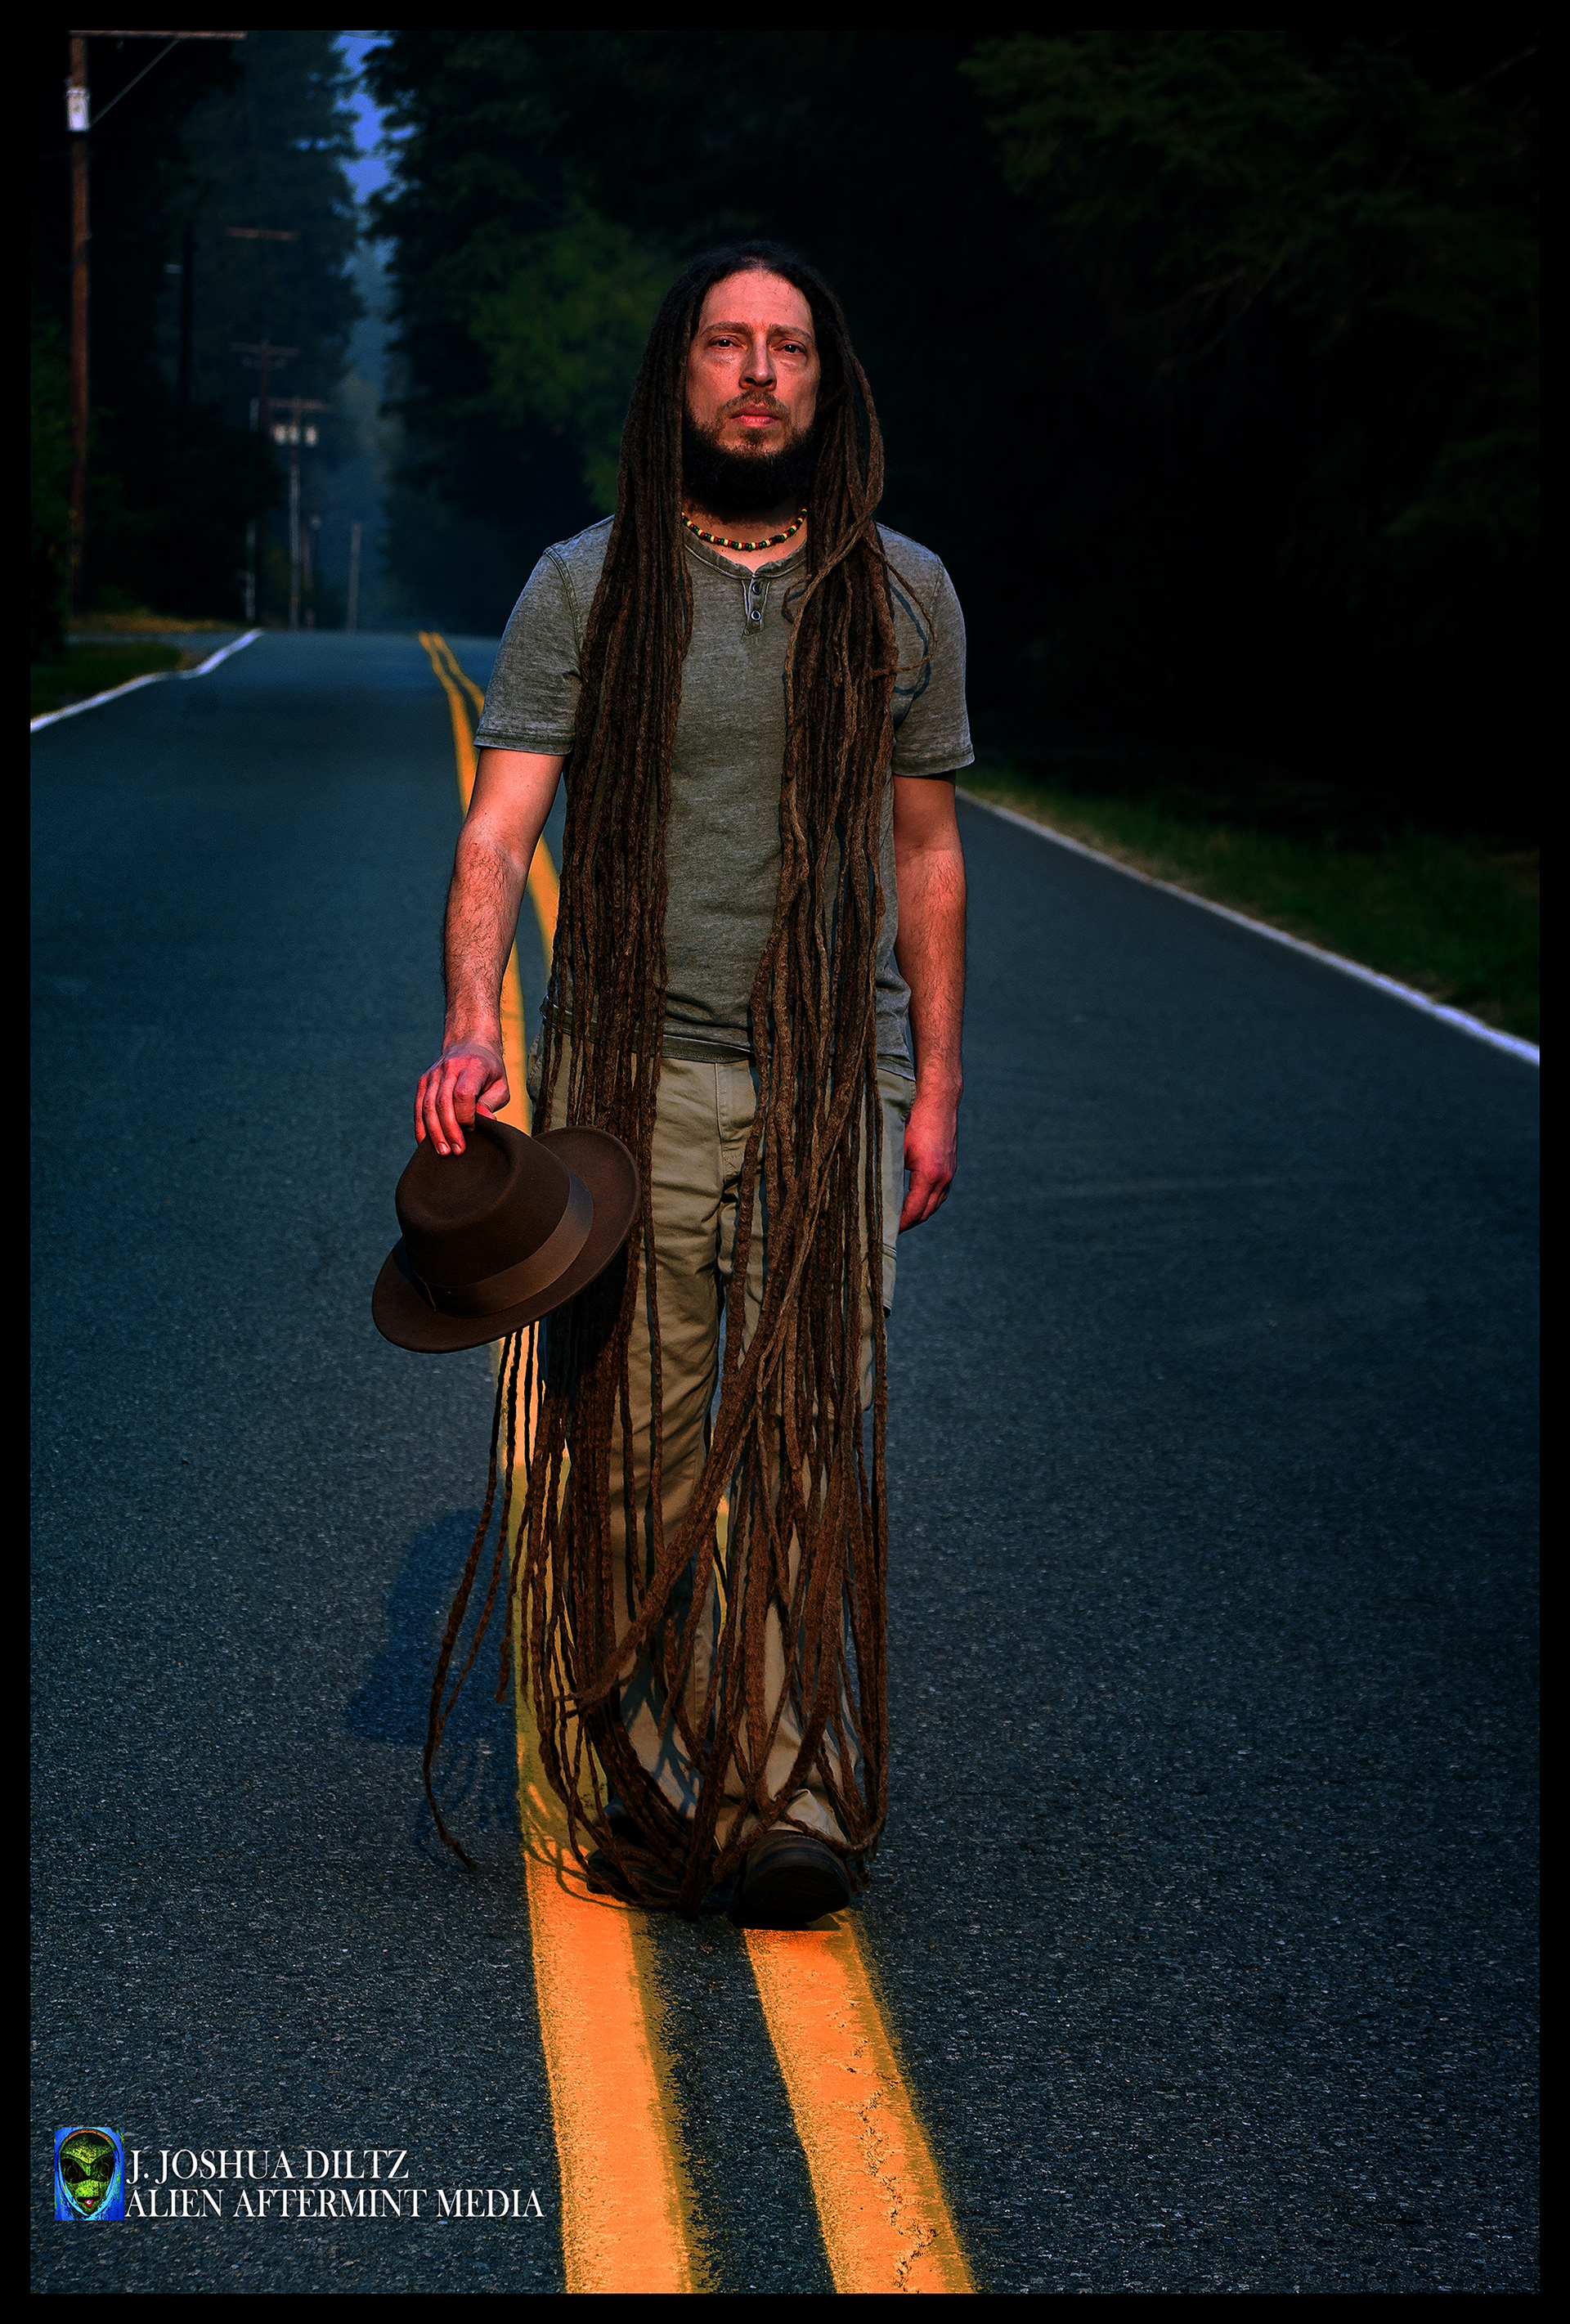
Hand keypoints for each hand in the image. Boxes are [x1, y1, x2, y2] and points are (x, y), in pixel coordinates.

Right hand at [415, 1038, 508, 1154]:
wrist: (469, 1044)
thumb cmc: (489, 1070)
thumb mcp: (500, 1085)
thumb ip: (491, 1103)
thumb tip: (485, 1123)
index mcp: (472, 1066)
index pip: (462, 1094)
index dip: (465, 1116)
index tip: (473, 1129)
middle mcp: (449, 1068)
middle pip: (443, 1103)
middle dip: (449, 1130)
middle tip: (456, 1151)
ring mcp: (433, 1074)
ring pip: (427, 1106)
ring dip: (434, 1132)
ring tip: (442, 1152)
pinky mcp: (423, 1081)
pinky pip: (418, 1106)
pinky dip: (421, 1126)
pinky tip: (425, 1142)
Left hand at [898, 1083, 957, 1229]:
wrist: (939, 1100)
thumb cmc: (915, 1120)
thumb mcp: (897, 1146)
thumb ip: (888, 1170)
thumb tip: (873, 1190)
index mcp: (929, 1175)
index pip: (914, 1211)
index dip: (900, 1223)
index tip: (887, 1229)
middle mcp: (943, 1178)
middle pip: (927, 1212)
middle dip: (910, 1222)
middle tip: (892, 1228)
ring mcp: (950, 1173)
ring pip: (936, 1204)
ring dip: (920, 1213)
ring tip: (903, 1217)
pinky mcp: (951, 1166)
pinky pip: (941, 1192)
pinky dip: (929, 1200)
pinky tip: (917, 1199)